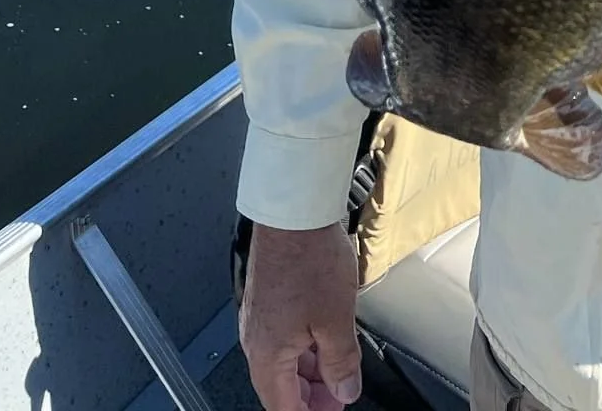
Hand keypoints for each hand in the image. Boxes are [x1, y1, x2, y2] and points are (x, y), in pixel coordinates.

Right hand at [239, 221, 361, 410]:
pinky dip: (305, 347)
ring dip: (311, 372)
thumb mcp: (336, 319)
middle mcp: (255, 339)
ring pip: (283, 362)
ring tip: (340, 368)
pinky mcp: (267, 298)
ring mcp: (259, 317)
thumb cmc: (308, 257)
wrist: (293, 210)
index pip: (283, 408)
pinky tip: (326, 339)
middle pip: (281, 388)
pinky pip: (284, 337)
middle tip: (342, 393)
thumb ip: (342, 363)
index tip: (335, 410)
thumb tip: (345, 390)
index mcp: (266, 355)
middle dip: (312, 397)